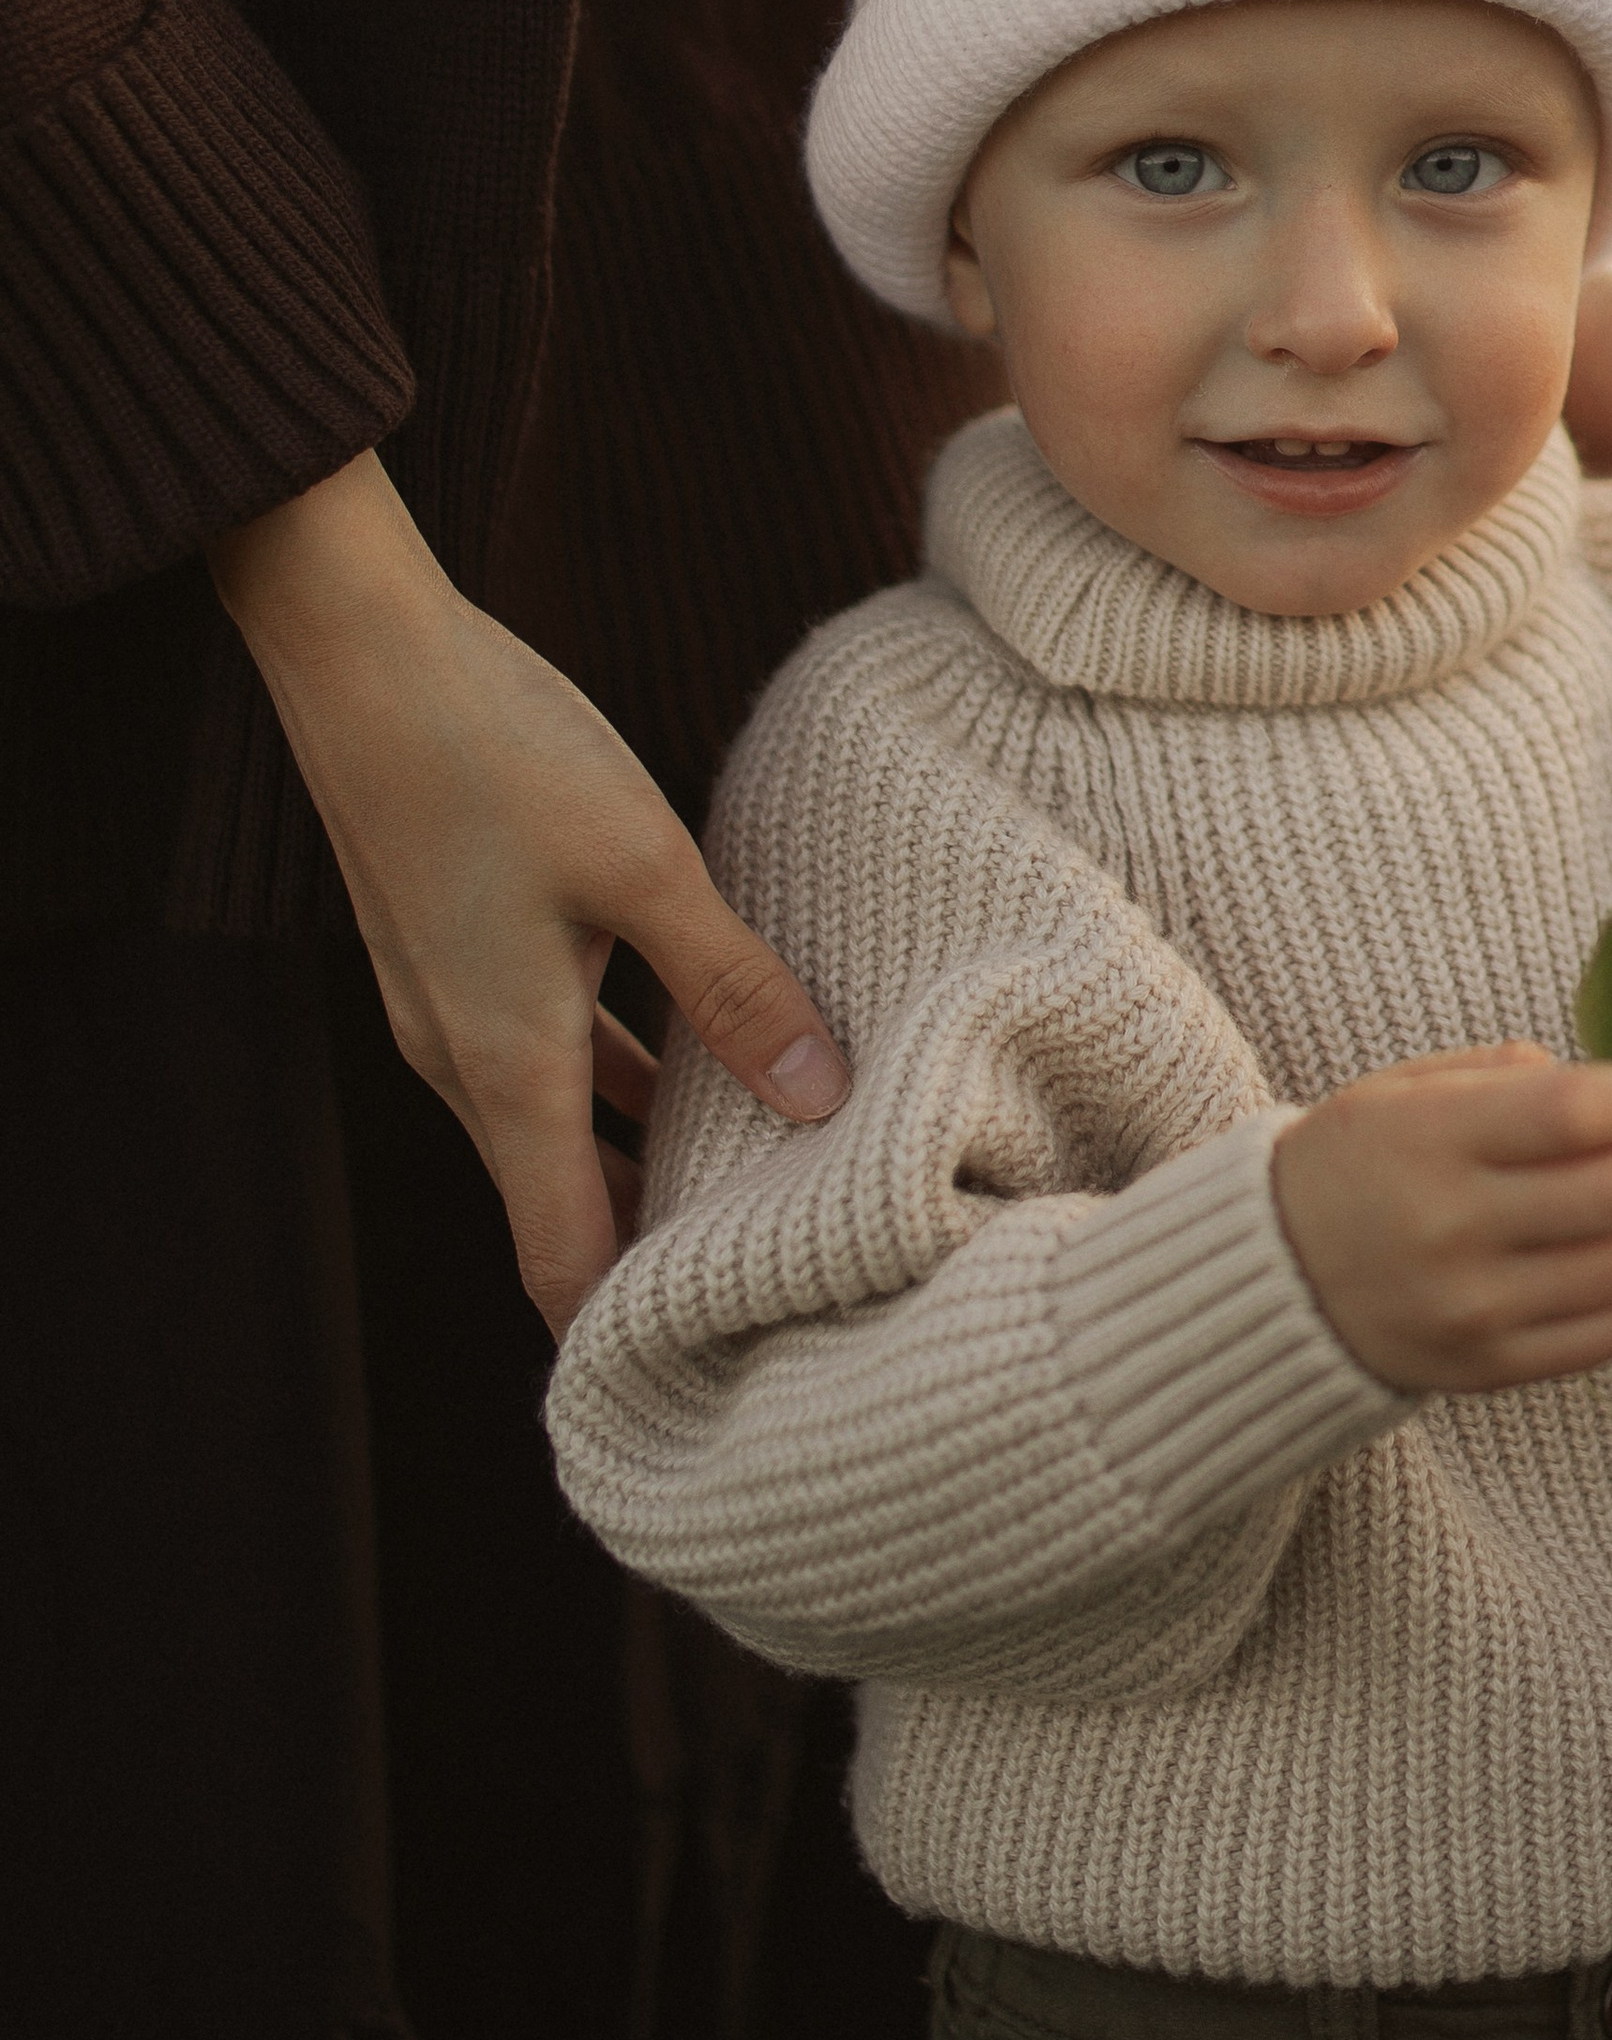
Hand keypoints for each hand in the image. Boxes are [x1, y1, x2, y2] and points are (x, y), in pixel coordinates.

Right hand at [213, 450, 849, 1338]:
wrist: (359, 650)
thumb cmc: (498, 750)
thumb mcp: (645, 868)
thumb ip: (734, 985)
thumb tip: (823, 1097)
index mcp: (504, 1066)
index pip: (558, 1256)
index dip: (622, 1331)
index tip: (703, 1388)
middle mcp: (463, 1059)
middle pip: (561, 1203)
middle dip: (655, 1252)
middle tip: (772, 1288)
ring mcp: (449, 1003)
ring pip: (557, 1124)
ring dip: (641, 1158)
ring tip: (757, 1179)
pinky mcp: (454, 949)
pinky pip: (544, 1053)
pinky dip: (614, 1080)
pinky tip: (697, 1054)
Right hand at [1271, 1042, 1611, 1390]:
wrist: (1271, 1280)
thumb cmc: (1352, 1165)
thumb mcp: (1401, 1090)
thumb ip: (1504, 1074)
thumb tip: (1609, 1089)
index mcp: (1427, 1141)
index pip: (1577, 1112)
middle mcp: (1451, 1229)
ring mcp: (1474, 1310)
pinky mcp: (1489, 1368)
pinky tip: (1593, 1257)